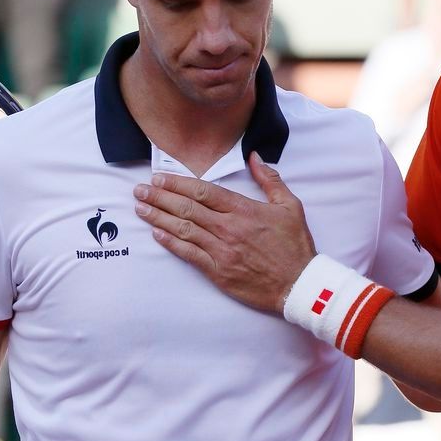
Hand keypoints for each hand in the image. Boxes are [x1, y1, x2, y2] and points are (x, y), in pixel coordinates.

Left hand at [133, 153, 315, 313]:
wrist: (299, 284)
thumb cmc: (295, 245)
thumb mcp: (290, 206)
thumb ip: (270, 179)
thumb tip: (255, 157)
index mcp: (243, 209)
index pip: (203, 191)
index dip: (178, 183)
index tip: (159, 178)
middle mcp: (228, 227)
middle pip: (187, 208)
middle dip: (160, 197)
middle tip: (140, 189)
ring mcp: (221, 250)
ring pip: (183, 229)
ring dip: (159, 217)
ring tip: (141, 207)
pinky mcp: (218, 271)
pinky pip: (189, 254)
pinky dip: (170, 243)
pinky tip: (157, 233)